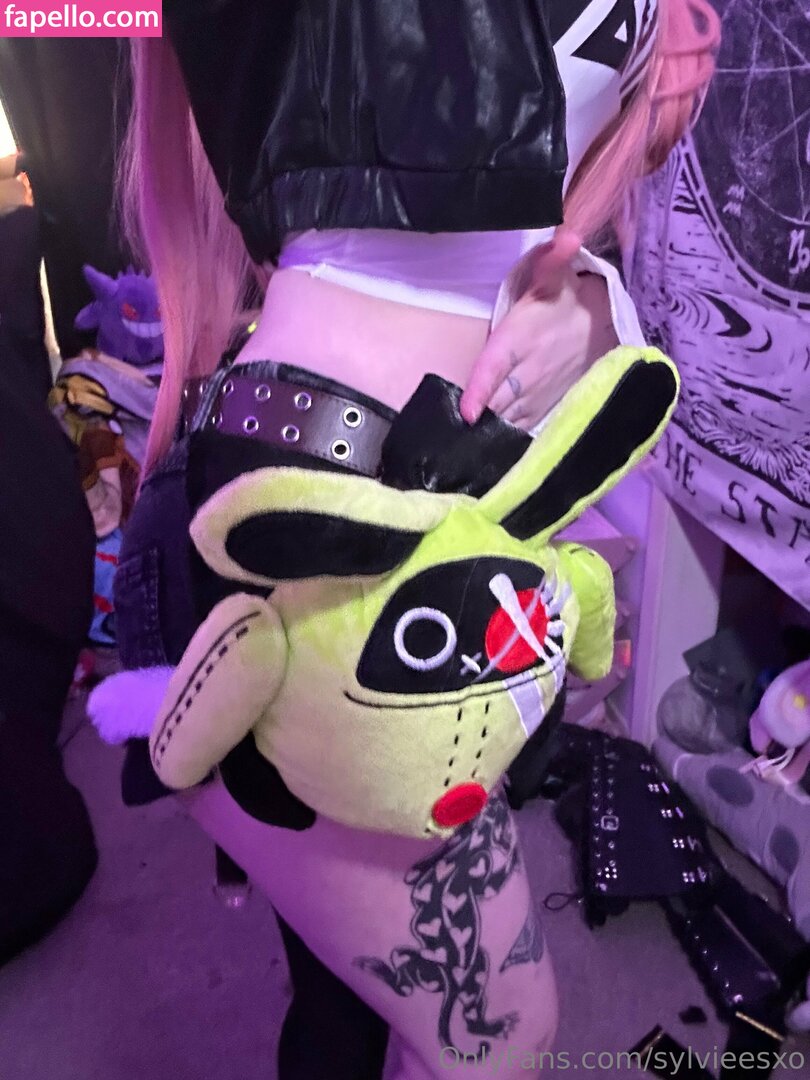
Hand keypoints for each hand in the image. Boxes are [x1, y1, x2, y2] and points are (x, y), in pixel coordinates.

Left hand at [459, 227, 618, 430]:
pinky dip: (503, 437)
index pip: (497, 367)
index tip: (467, 412)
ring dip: (488, 430)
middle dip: (477, 416)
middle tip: (447, 434)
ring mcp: (538, 393)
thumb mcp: (555, 275)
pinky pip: (521, 427)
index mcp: (521, 338)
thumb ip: (553, 259)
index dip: (481, 390)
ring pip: (508, 418)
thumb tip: (566, 235)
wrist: (601, 324)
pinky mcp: (544, 407)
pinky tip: (486, 445)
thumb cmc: (564, 299)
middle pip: (497, 400)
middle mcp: (529, 370)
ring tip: (462, 444)